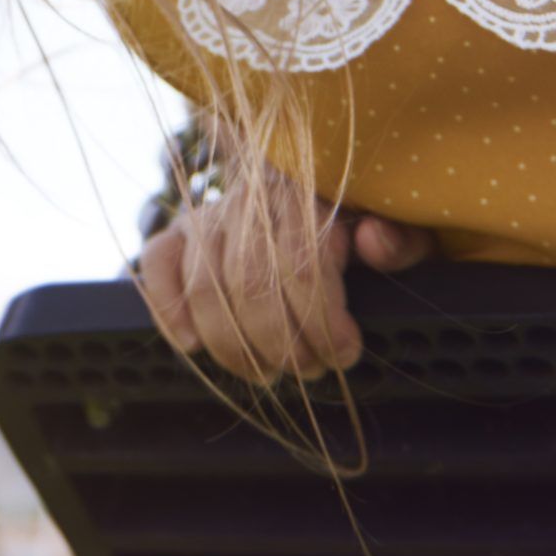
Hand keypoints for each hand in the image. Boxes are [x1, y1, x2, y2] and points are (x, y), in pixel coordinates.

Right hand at [135, 167, 435, 382]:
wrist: (303, 182)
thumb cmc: (356, 217)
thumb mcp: (396, 225)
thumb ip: (399, 237)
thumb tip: (372, 242)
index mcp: (306, 192)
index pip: (303, 262)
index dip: (323, 320)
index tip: (346, 353)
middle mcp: (249, 198)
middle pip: (250, 283)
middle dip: (282, 343)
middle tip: (311, 371)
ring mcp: (208, 215)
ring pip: (205, 286)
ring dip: (235, 346)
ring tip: (269, 373)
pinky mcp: (177, 233)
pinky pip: (156, 266)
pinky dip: (168, 309)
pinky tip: (194, 345)